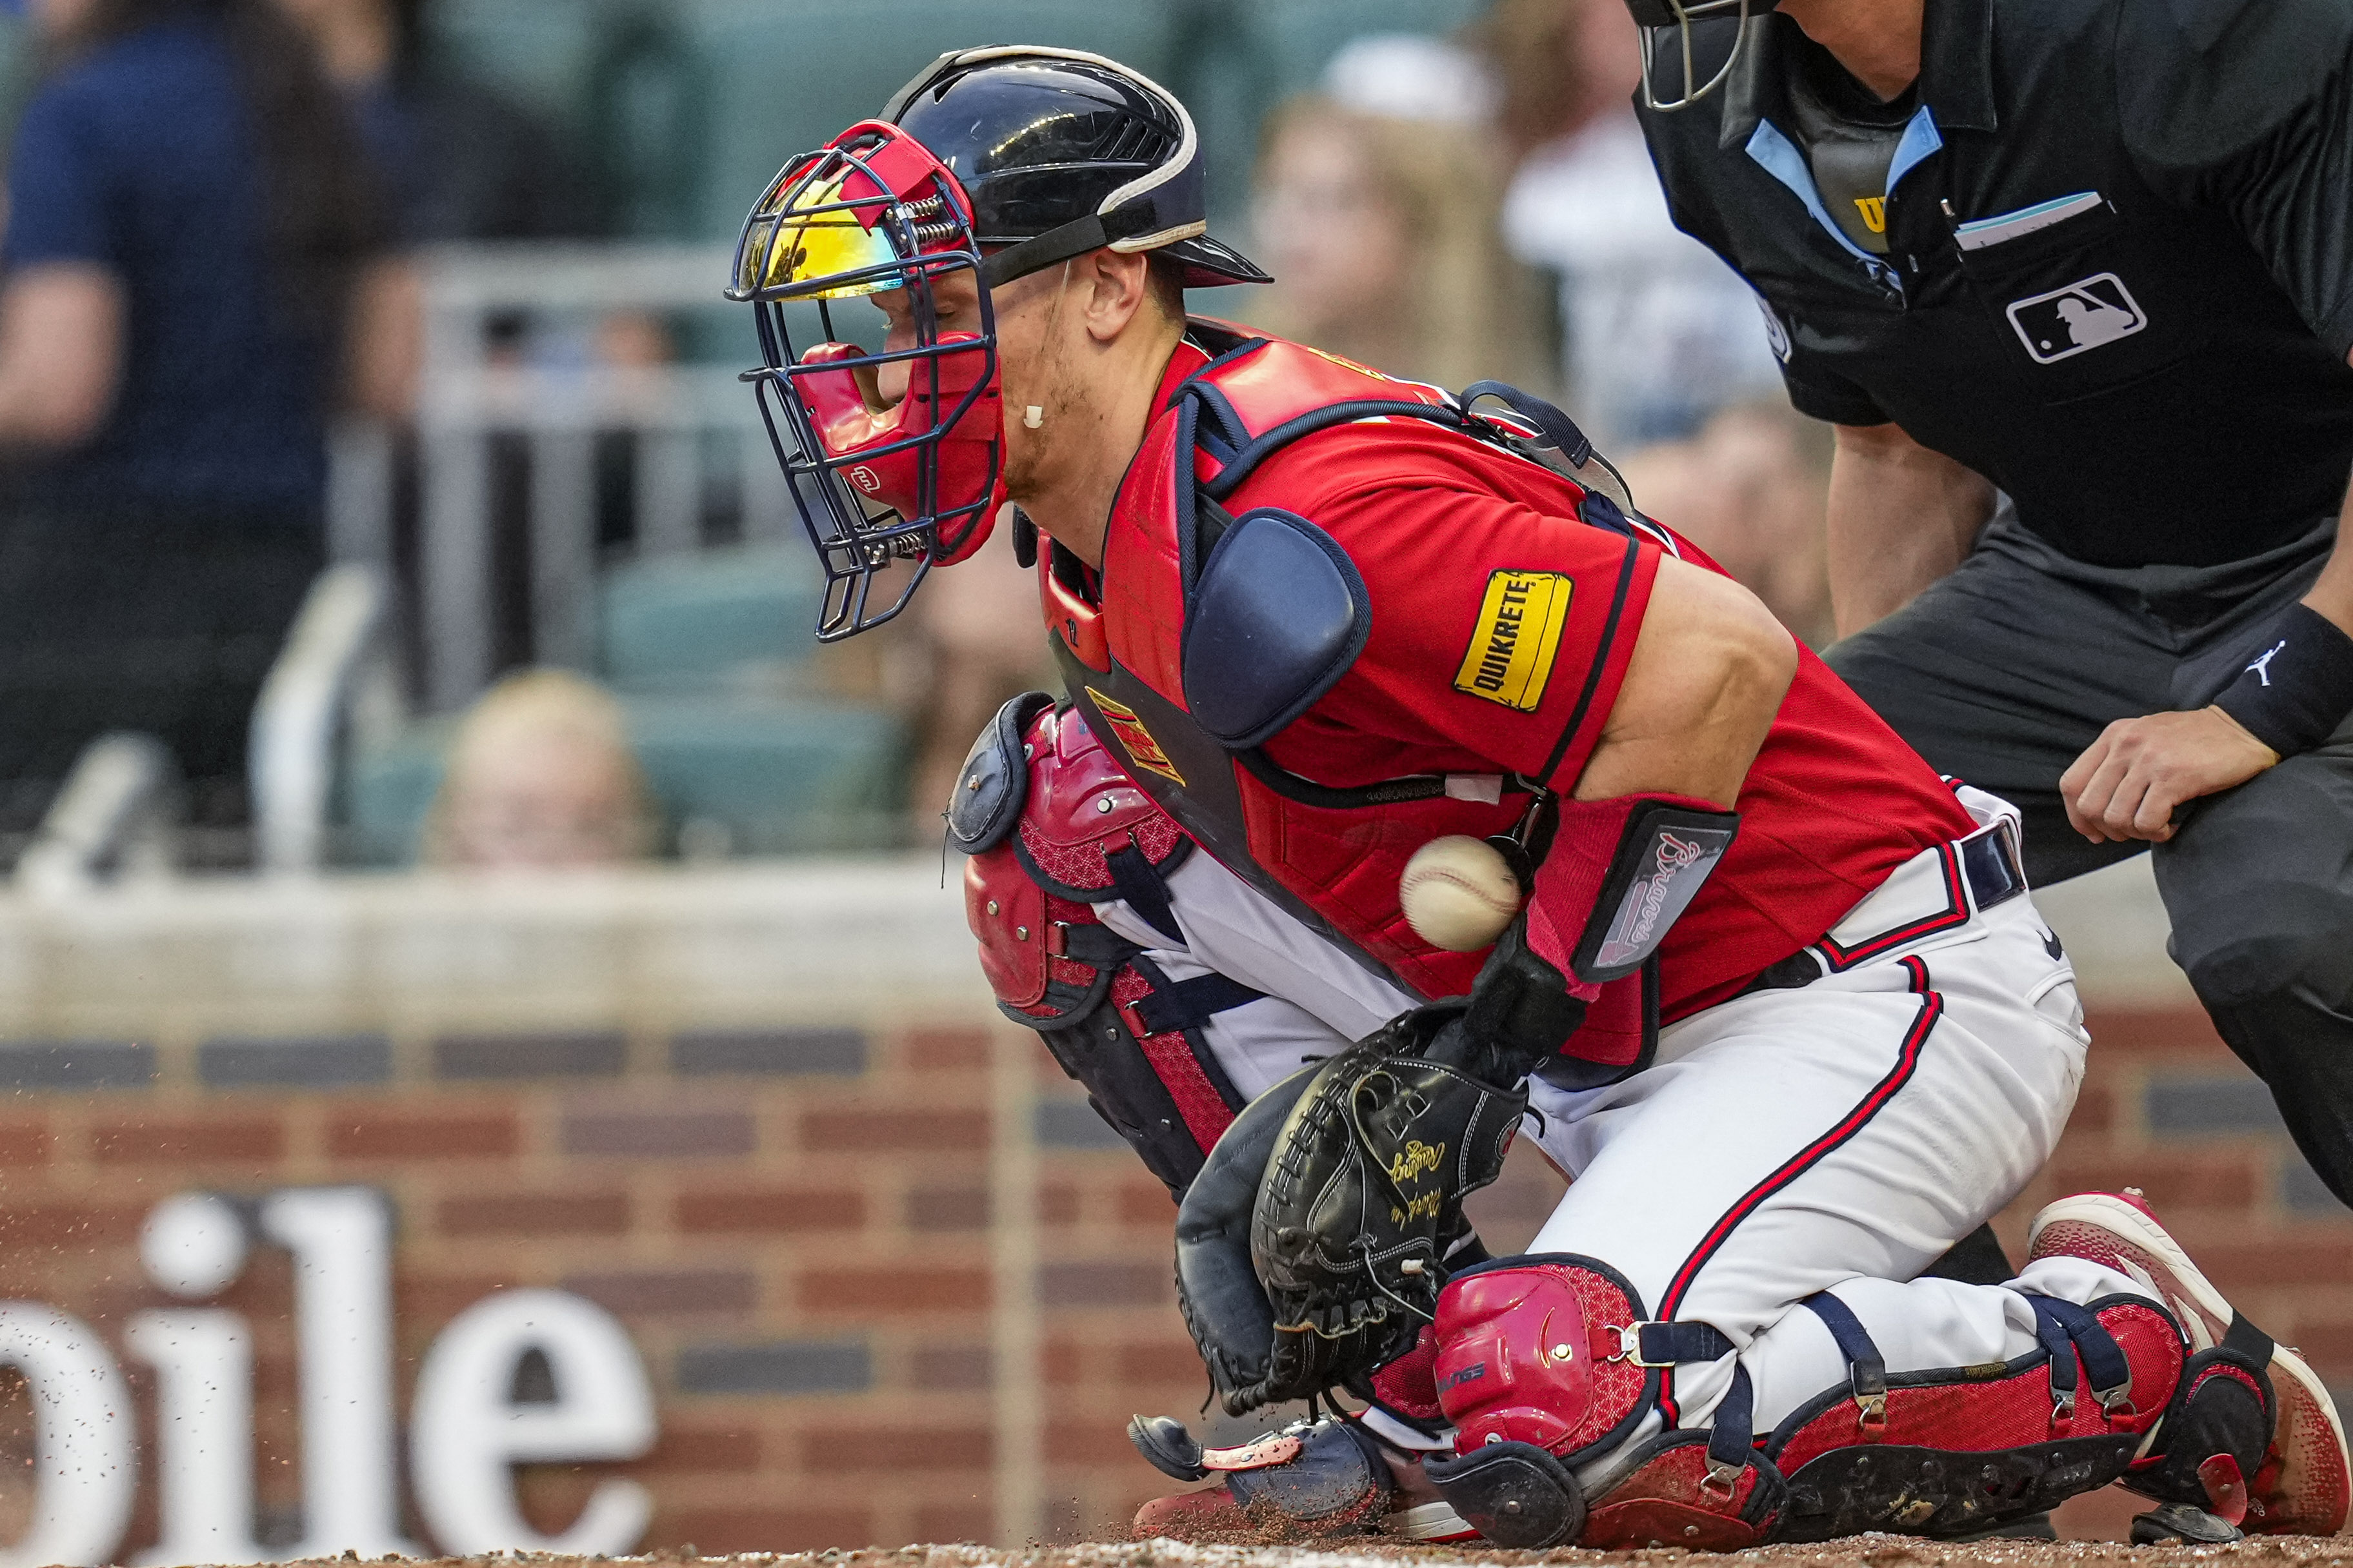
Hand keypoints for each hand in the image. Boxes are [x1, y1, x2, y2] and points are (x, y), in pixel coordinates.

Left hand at [2059, 706, 2279, 843]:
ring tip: (2157, 826)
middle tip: (2132, 831)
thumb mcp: (2146, 737)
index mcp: (2113, 736)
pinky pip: (2146, 821)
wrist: (2245, 726)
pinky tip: (2173, 826)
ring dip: (2135, 833)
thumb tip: (2096, 808)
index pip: (2071, 783)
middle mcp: (2125, 745)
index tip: (2094, 832)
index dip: (2077, 816)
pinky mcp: (2173, 777)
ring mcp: (2148, 760)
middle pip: (2089, 805)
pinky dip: (2157, 833)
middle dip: (2107, 829)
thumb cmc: (2197, 739)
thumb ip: (2118, 762)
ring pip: (2116, 817)